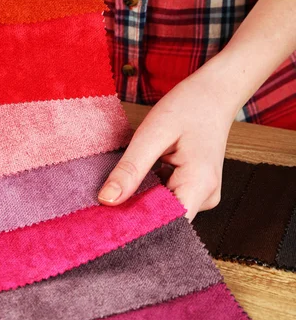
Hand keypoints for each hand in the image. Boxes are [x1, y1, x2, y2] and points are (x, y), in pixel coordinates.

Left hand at [98, 59, 236, 220]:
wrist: (215, 93)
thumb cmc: (189, 106)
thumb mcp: (152, 133)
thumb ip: (130, 168)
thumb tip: (107, 199)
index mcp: (199, 185)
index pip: (166, 223)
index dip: (136, 226)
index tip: (107, 222)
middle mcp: (206, 197)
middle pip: (164, 220)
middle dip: (134, 213)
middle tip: (104, 204)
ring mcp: (203, 195)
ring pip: (164, 211)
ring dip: (141, 201)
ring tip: (123, 187)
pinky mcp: (196, 190)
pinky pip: (168, 200)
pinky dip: (150, 192)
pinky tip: (139, 180)